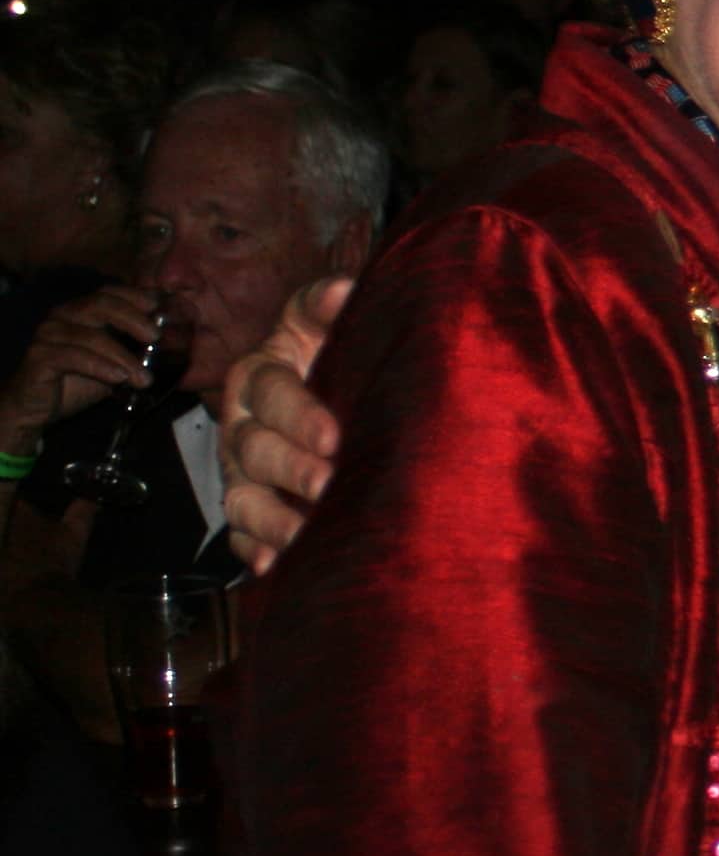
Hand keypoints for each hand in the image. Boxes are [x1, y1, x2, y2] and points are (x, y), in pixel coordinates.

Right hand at [1, 284, 167, 459]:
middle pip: (101, 305)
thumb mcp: (114, 363)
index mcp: (82, 311)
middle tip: (156, 337)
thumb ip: (136, 350)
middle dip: (133, 319)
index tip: (158, 307)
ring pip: (91, 336)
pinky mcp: (39, 357)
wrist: (38, 408)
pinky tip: (118, 379)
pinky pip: (72, 357)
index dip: (134, 295)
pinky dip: (100, 366)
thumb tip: (176, 346)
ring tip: (144, 378)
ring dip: (123, 357)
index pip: (109, 292)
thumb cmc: (79, 380)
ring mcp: (48, 334)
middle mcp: (63, 316)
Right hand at [217, 275, 351, 573]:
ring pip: (241, 497)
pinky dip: (255, 550)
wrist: (325, 388)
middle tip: (327, 485)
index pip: (271, 391)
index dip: (298, 414)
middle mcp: (240, 425)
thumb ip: (326, 304)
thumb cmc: (329, 352)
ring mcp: (239, 471)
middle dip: (289, 468)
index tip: (334, 436)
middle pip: (252, 449)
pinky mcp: (247, 508)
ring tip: (304, 534)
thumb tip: (342, 289)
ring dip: (271, 518)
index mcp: (259, 375)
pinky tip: (274, 565)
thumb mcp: (323, 322)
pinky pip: (240, 534)